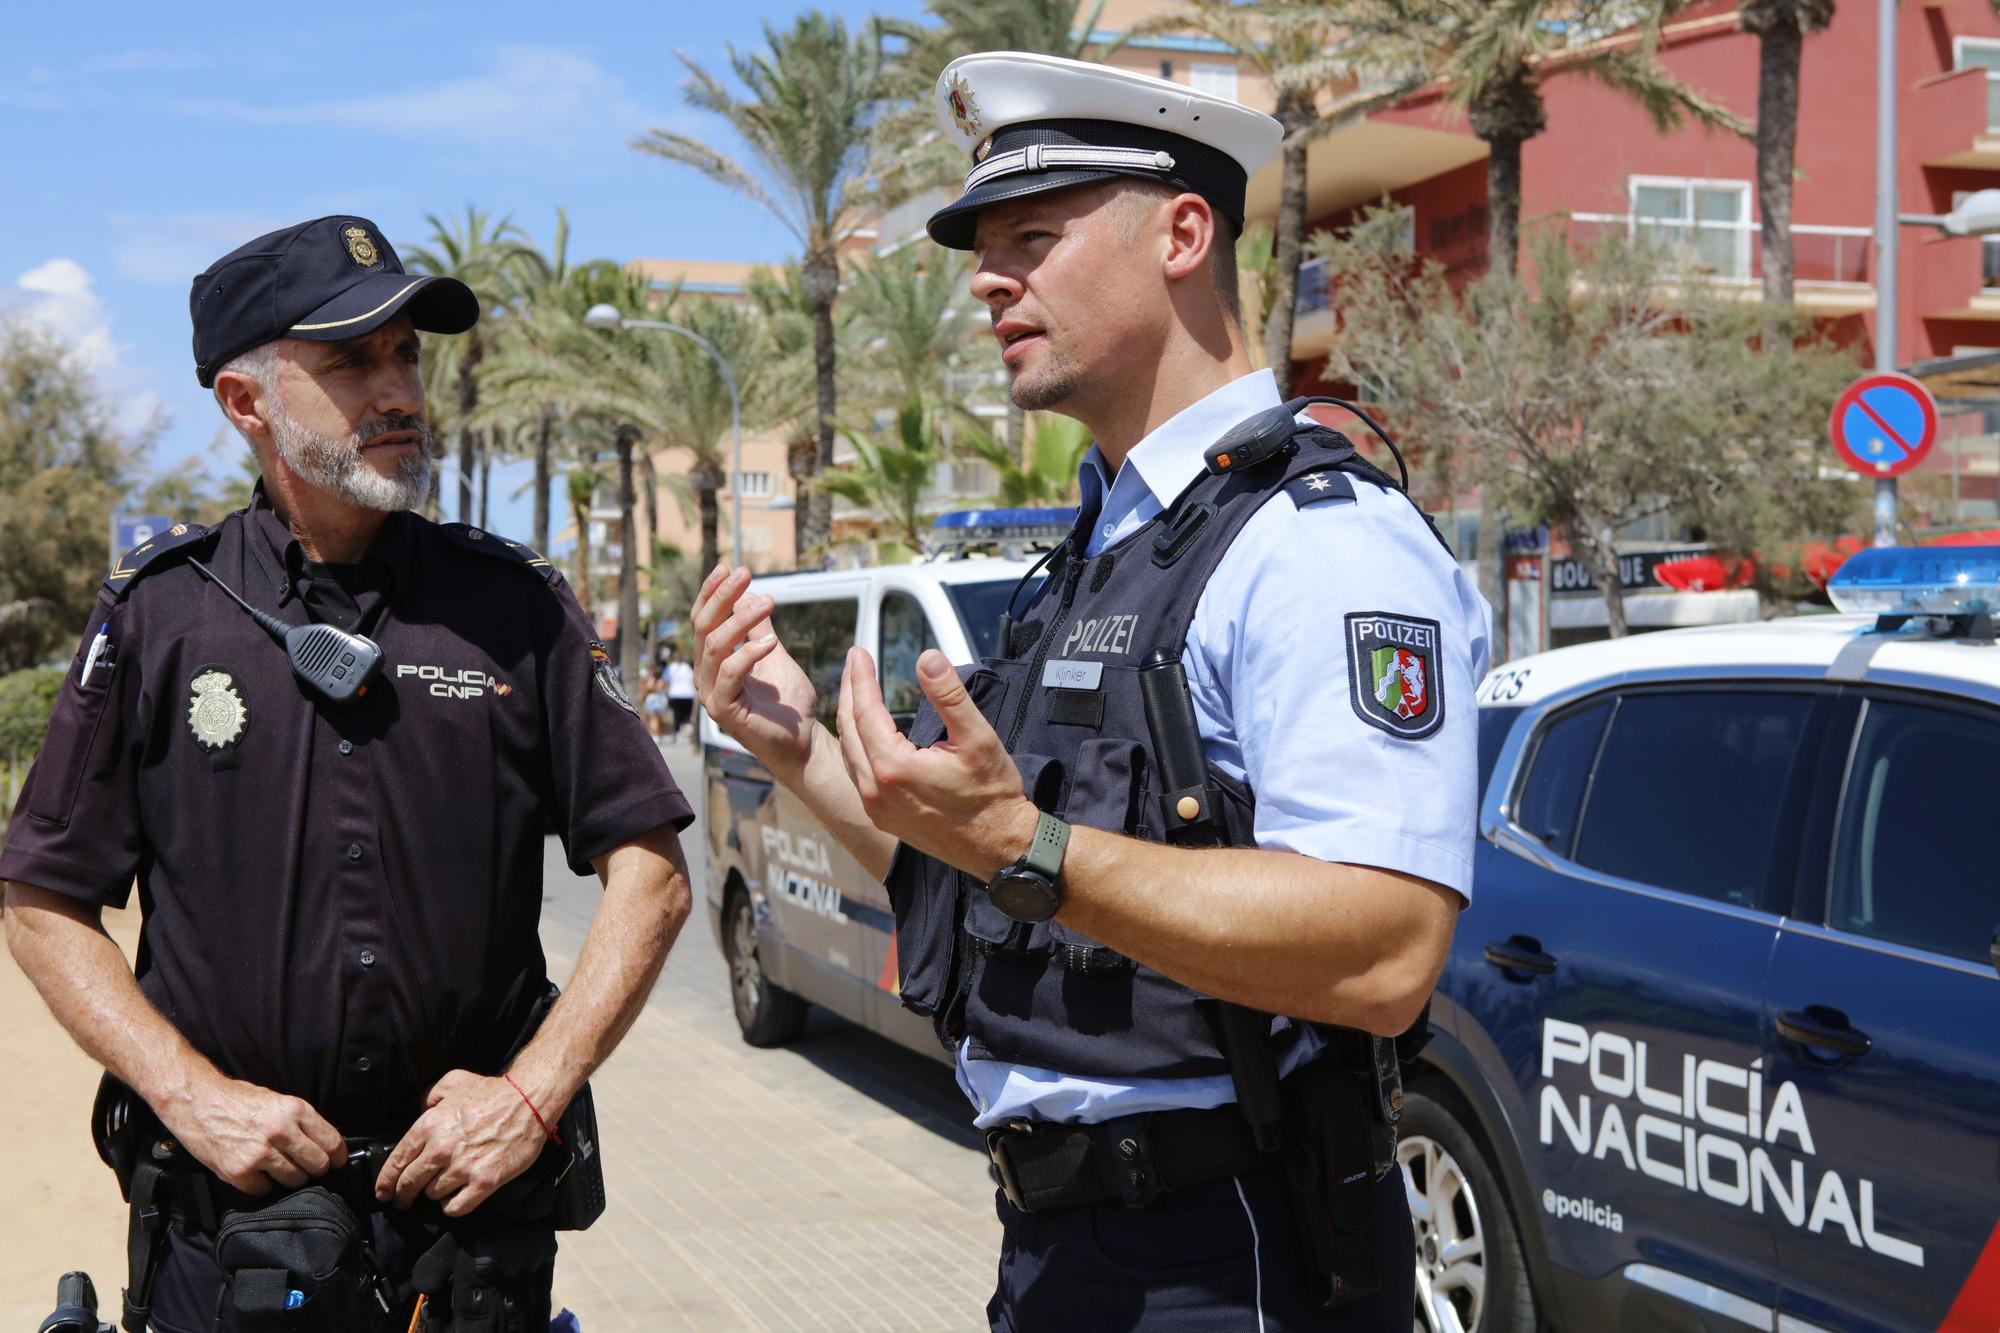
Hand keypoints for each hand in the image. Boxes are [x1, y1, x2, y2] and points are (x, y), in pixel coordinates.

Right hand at [159, 1073, 346, 1194]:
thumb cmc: (237, 1100)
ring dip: (289, 1178)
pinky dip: (261, 1185)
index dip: (337, 1156)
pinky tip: (254, 1171)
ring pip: (295, 1181)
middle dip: (315, 1169)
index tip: (336, 1161)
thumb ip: (301, 1121)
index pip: (332, 1142)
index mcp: (295, 1110)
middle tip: (305, 1167)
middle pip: (318, 1165)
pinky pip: (264, 1190)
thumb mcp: (278, 1100)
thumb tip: (324, 1144)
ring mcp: (259, 1154)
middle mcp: (280, 1131)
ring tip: (277, 1167)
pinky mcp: (239, 1172)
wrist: (196, 1102)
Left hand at [374, 1070, 547, 1217]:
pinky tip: (453, 1200)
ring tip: (440, 1189)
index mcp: (429, 1126)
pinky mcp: (484, 1181)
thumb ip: (429, 1097)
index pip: (397, 1161)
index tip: (383, 1191)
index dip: (386, 1181)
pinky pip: (457, 1206)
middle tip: (402, 1201)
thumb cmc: (492, 1092)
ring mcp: (463, 1167)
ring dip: (434, 1194)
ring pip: (433, 1195)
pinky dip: (452, 1206)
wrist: (528, 1101)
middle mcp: (441, 1149)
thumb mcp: (453, 1082)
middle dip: (402, 1195)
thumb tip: (420, 1111)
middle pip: (410, 1183)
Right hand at [691, 564, 817, 778]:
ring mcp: (712, 694)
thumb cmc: (788, 702)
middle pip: (703, 627)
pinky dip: (749, 652)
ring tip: (769, 603)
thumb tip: (749, 594)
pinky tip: (771, 641)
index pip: (703, 620)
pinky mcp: (723, 711)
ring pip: (714, 646)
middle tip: (744, 573)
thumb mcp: (774, 653)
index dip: (713, 593)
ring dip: (741, 619)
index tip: (730, 568)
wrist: (803, 740)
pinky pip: (729, 674)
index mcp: (714, 662)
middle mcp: (707, 676)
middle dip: (722, 596)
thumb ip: (759, 627)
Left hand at [837, 646, 1038, 878]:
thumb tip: (927, 658)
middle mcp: (875, 790)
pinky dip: (856, 745)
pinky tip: (865, 732)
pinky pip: (857, 774)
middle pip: (849, 729)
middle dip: (849, 691)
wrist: (999, 847)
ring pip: (849, 753)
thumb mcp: (978, 738)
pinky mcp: (883, 818)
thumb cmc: (992, 795)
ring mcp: (876, 808)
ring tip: (856, 690)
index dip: (860, 678)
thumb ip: (949, 696)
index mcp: (893, 768)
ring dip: (850, 718)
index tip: (858, 653)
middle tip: (854, 661)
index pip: (866, 711)